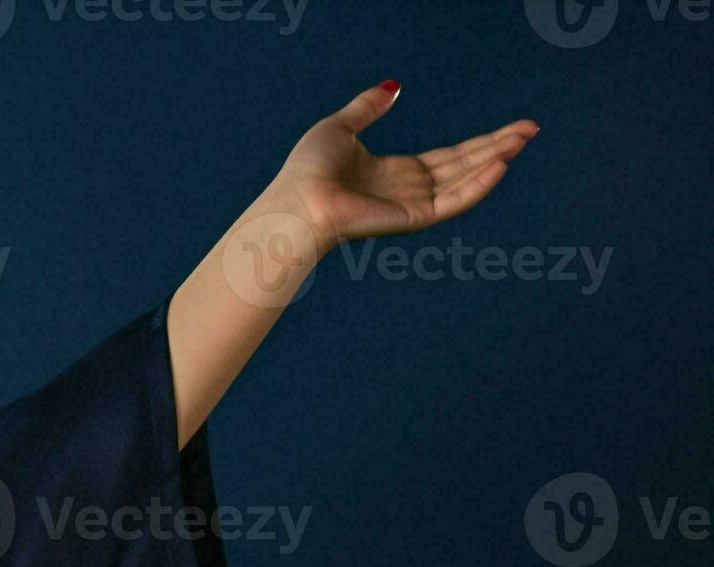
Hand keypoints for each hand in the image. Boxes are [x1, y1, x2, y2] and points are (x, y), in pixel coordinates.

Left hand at [273, 81, 537, 245]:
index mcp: (394, 172)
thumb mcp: (340, 127)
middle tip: (532, 128)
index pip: (449, 156)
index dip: (480, 141)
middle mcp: (409, 190)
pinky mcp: (413, 217)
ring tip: (523, 139)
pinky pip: (454, 201)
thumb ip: (368, 108)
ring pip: (466, 180)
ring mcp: (413, 205)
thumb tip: (393, 87)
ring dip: (496, 159)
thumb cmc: (307, 169)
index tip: (511, 127)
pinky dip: (479, 184)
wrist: (296, 200)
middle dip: (498, 146)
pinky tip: (500, 163)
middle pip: (465, 165)